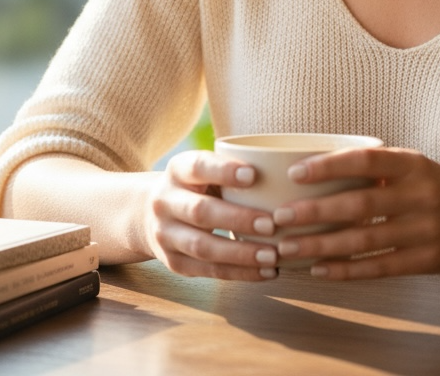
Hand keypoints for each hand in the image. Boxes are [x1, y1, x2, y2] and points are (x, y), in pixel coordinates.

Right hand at [145, 150, 282, 280]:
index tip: (254, 174)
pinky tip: (267, 270)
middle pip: (201, 212)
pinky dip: (240, 273)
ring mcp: (165, 235)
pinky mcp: (173, 263)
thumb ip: (234, 171)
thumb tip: (289, 177)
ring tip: (273, 255)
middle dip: (238, 219)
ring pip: (203, 247)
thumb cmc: (199, 187)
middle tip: (271, 224)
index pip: (198, 167)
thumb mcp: (206, 171)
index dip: (224, 171)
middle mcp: (165, 201)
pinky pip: (208, 271)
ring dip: (241, 254)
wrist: (150, 215)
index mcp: (178, 170)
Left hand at [270, 148, 439, 279]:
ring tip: (288, 247)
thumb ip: (380, 170)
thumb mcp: (419, 168)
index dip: (329, 165)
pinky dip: (346, 270)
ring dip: (321, 246)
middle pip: (359, 205)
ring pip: (364, 240)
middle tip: (278, 218)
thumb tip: (320, 168)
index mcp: (414, 164)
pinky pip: (379, 267)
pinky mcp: (428, 260)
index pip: (366, 161)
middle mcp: (421, 195)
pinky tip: (319, 270)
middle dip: (314, 213)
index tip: (295, 172)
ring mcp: (426, 230)